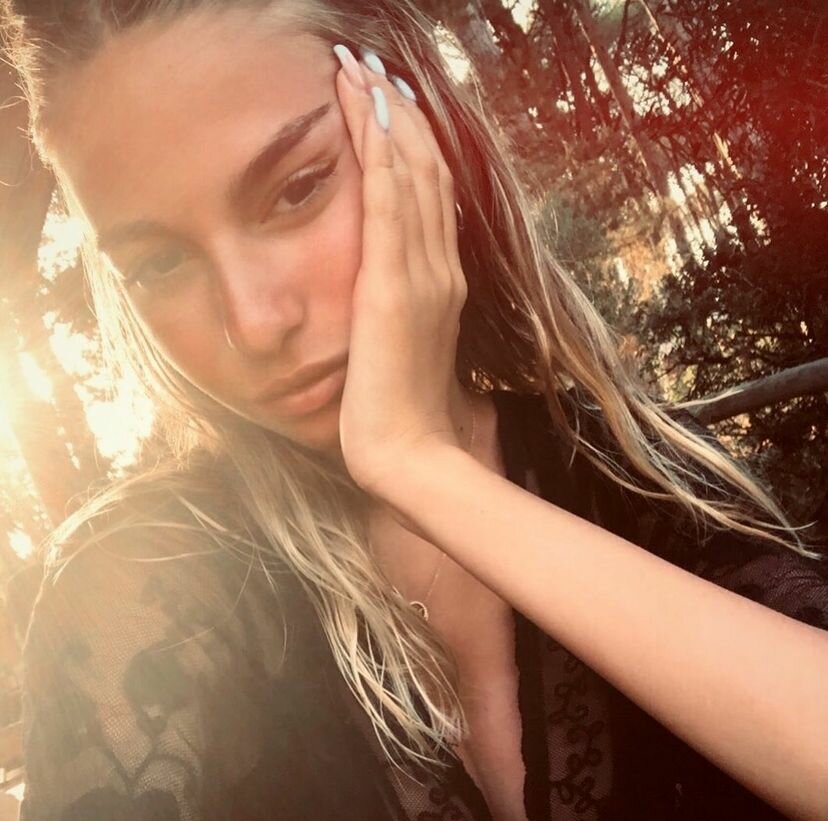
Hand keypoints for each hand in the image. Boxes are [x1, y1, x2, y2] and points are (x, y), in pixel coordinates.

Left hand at [332, 46, 467, 498]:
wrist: (409, 456)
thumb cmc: (401, 417)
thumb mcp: (403, 355)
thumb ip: (404, 321)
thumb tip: (389, 308)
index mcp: (441, 286)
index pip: (430, 198)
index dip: (413, 146)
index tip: (390, 105)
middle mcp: (439, 270)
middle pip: (426, 172)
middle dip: (399, 114)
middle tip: (374, 64)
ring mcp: (420, 275)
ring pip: (410, 173)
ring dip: (385, 115)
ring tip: (361, 66)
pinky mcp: (393, 286)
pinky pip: (389, 200)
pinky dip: (380, 149)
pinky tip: (367, 108)